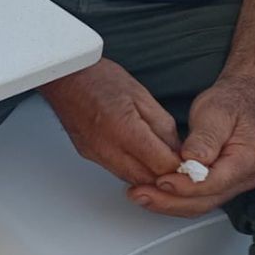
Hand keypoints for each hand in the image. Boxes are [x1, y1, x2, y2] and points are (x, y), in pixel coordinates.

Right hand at [40, 59, 182, 186]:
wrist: (64, 74)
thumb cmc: (98, 77)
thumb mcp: (142, 96)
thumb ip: (163, 127)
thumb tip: (177, 149)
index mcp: (125, 129)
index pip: (163, 165)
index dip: (181, 167)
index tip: (190, 163)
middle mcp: (108, 147)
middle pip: (148, 179)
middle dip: (167, 175)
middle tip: (179, 166)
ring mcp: (96, 153)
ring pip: (133, 180)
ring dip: (150, 175)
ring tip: (159, 160)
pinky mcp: (88, 154)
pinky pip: (117, 171)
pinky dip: (132, 169)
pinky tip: (138, 157)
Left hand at [129, 76, 254, 217]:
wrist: (240, 103)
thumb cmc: (229, 105)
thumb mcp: (216, 114)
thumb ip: (205, 138)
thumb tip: (193, 159)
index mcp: (247, 159)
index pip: (215, 182)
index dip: (186, 185)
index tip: (162, 181)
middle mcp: (243, 178)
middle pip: (206, 200)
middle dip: (171, 201)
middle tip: (142, 194)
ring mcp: (232, 184)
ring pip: (200, 204)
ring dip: (169, 204)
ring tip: (141, 195)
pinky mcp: (218, 185)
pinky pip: (196, 199)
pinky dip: (174, 199)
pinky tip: (154, 193)